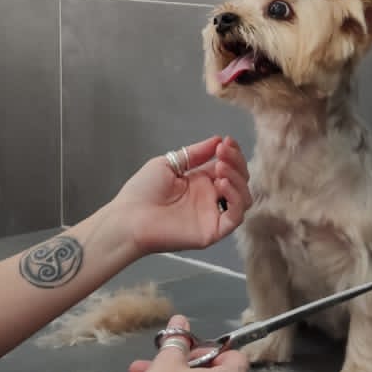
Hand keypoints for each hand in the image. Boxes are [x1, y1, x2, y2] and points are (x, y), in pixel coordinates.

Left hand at [103, 137, 250, 256]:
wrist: (129, 216)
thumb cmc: (142, 191)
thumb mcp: (170, 164)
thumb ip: (195, 154)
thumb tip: (217, 140)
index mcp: (200, 182)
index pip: (228, 167)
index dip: (232, 154)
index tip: (227, 141)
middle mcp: (210, 198)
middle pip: (239, 181)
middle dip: (236, 163)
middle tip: (224, 152)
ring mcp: (212, 215)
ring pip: (243, 198)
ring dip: (237, 179)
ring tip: (221, 167)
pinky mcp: (212, 231)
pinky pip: (235, 217)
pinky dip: (235, 198)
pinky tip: (221, 184)